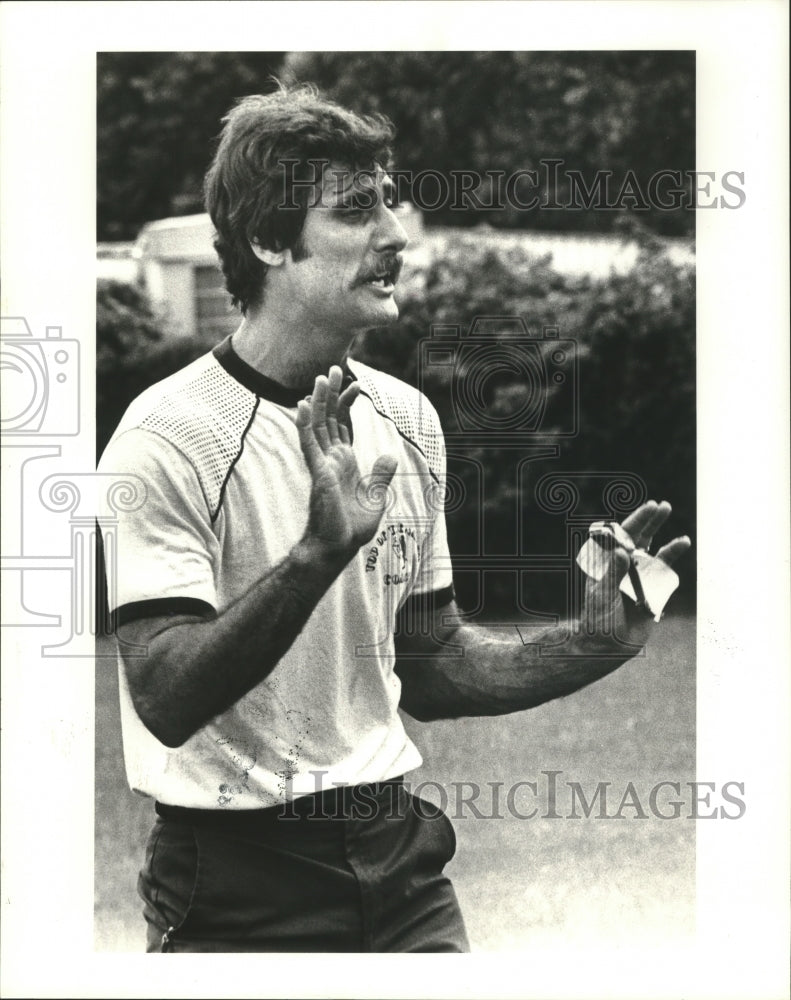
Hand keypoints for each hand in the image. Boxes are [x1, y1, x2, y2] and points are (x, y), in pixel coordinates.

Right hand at [297, 366, 397, 558]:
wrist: (338, 546)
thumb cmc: (352, 527)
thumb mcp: (375, 497)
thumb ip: (380, 475)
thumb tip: (390, 455)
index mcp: (344, 462)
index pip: (343, 426)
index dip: (347, 404)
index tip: (355, 385)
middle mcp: (331, 459)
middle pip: (329, 419)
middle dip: (331, 394)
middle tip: (333, 369)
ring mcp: (322, 464)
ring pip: (317, 425)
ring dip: (319, 401)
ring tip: (321, 377)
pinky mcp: (318, 472)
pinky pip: (309, 444)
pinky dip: (305, 424)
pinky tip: (304, 405)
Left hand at [584, 500, 690, 647]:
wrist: (610, 646)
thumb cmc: (598, 619)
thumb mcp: (602, 595)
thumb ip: (612, 573)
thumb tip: (623, 550)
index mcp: (608, 563)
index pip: (621, 537)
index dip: (634, 521)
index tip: (646, 508)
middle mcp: (626, 565)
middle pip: (639, 538)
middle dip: (650, 521)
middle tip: (663, 506)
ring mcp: (641, 576)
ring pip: (655, 552)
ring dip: (666, 539)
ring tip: (681, 532)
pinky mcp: (655, 590)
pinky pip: (666, 571)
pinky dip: (674, 556)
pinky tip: (682, 542)